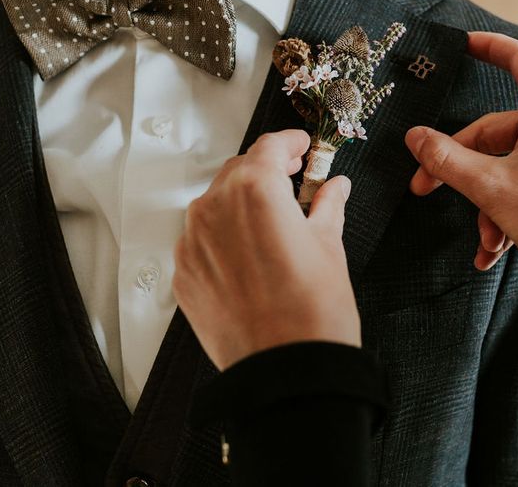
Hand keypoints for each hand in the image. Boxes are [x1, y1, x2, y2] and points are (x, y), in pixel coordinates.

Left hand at [173, 129, 359, 370]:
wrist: (286, 374)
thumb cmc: (314, 313)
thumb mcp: (330, 246)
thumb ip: (327, 206)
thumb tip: (334, 187)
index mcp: (255, 191)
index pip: (269, 146)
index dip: (289, 142)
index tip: (302, 147)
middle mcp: (215, 207)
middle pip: (240, 169)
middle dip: (267, 169)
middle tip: (294, 179)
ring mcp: (192, 241)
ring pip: (216, 200)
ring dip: (242, 199)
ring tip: (272, 218)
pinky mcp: (183, 272)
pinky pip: (202, 237)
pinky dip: (224, 233)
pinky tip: (250, 251)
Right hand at [405, 32, 517, 266]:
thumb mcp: (490, 186)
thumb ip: (447, 159)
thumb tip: (415, 138)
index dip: (490, 46)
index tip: (464, 44)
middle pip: (493, 130)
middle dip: (458, 167)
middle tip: (424, 187)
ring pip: (504, 165)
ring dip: (483, 202)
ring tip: (484, 241)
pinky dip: (503, 211)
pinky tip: (492, 249)